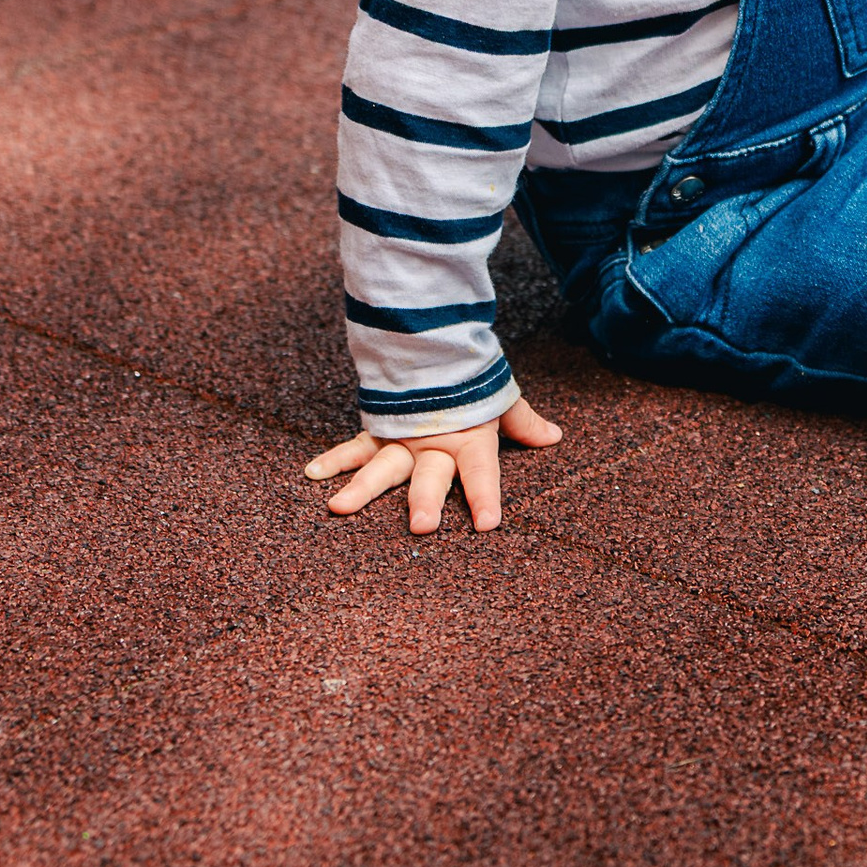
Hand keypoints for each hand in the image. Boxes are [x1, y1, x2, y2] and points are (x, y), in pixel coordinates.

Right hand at [306, 395, 562, 536]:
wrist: (434, 339)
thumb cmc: (470, 379)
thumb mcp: (499, 399)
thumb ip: (522, 422)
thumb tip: (553, 437)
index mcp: (468, 439)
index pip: (481, 472)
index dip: (484, 496)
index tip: (488, 524)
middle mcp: (433, 443)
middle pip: (429, 475)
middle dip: (425, 501)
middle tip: (421, 527)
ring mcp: (402, 438)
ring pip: (382, 467)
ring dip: (362, 488)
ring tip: (339, 508)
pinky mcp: (378, 431)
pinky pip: (354, 447)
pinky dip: (333, 459)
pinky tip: (312, 474)